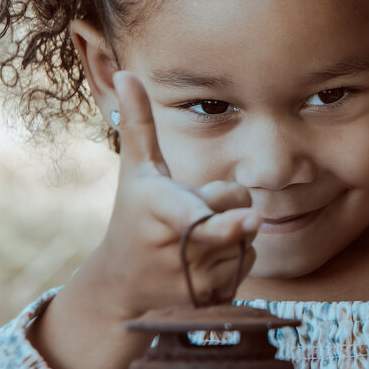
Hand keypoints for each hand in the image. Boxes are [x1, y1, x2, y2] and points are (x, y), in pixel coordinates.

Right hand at [83, 71, 259, 318]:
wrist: (121, 286)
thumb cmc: (132, 216)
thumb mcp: (135, 170)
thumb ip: (138, 123)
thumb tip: (128, 71)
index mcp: (157, 210)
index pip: (195, 213)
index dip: (221, 220)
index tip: (247, 220)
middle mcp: (176, 248)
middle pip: (235, 209)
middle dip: (223, 204)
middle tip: (190, 210)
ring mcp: (195, 277)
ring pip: (246, 237)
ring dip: (230, 232)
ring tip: (193, 237)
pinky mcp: (211, 296)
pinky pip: (248, 261)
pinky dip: (234, 256)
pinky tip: (206, 258)